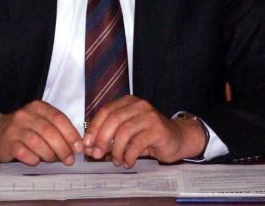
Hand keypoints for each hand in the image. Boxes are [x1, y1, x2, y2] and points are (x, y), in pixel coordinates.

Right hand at [0, 100, 82, 164]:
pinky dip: (35, 159)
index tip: (79, 147)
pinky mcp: (8, 143)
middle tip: (69, 159)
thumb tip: (76, 145)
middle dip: (63, 148)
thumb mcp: (39, 121)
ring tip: (53, 160)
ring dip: (50, 155)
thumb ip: (56, 129)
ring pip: (39, 144)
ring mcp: (15, 128)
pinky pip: (26, 154)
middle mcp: (26, 114)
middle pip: (50, 132)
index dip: (71, 134)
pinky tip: (36, 159)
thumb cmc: (24, 129)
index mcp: (38, 107)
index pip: (58, 118)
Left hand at [83, 95, 205, 166]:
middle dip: (102, 139)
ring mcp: (149, 115)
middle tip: (97, 155)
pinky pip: (137, 143)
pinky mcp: (158, 129)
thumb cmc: (148, 136)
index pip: (105, 111)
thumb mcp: (127, 133)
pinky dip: (129, 155)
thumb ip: (109, 137)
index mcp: (127, 102)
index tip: (87, 144)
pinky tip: (128, 162)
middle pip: (113, 119)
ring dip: (116, 150)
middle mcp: (138, 105)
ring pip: (124, 131)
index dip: (94, 127)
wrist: (177, 138)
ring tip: (117, 161)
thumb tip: (89, 148)